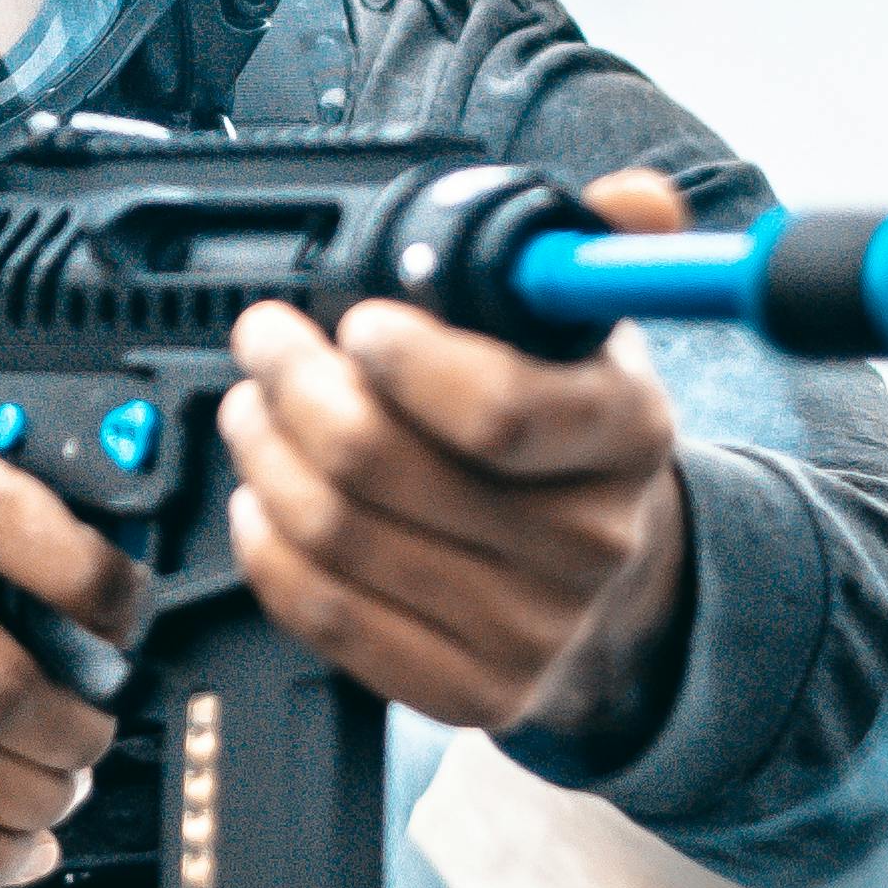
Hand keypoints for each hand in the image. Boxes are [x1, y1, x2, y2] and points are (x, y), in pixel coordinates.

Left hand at [220, 167, 694, 735]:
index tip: (357, 322)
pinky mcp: (467, 691)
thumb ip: (600, 248)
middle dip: (294, 386)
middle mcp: (589, 543)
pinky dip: (267, 547)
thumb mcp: (593, 332)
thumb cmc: (568, 438)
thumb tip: (634, 197)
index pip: (499, 410)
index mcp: (626, 437)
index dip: (404, 361)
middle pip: (382, 469)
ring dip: (264, 454)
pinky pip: (325, 613)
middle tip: (266, 342)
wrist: (606, 586)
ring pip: (336, 534)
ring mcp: (530, 631)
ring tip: (253, 407)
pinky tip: (261, 496)